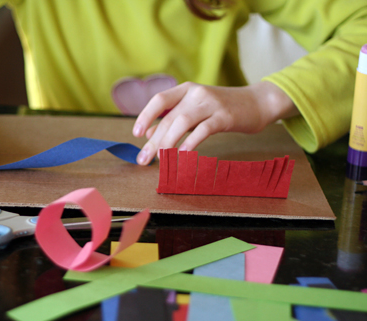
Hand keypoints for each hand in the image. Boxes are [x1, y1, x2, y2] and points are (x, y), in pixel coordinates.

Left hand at [132, 81, 297, 164]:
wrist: (257, 102)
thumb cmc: (222, 109)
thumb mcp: (195, 110)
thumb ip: (173, 119)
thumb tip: (148, 135)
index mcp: (186, 90)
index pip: (159, 100)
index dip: (145, 116)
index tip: (135, 134)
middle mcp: (196, 93)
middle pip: (168, 117)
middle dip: (153, 140)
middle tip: (143, 159)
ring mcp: (211, 103)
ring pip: (182, 122)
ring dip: (167, 142)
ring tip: (160, 159)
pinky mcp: (225, 116)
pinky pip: (203, 130)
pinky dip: (190, 143)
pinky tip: (183, 155)